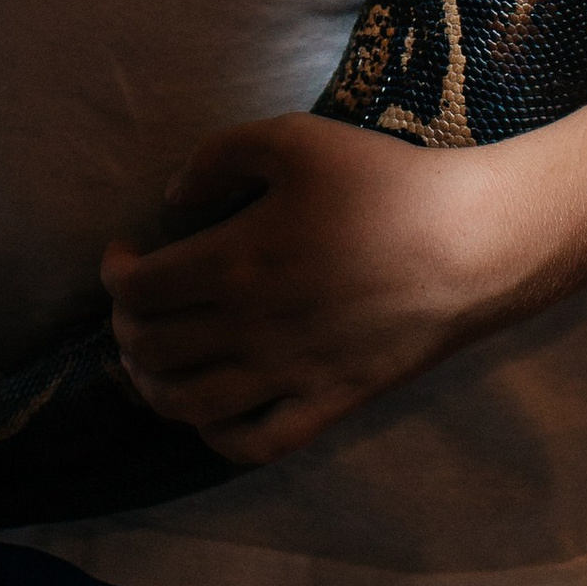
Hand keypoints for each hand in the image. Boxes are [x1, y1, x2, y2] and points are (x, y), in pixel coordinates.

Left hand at [105, 112, 501, 461]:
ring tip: (152, 361)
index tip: (125, 254)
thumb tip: (172, 200)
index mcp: (234, 265)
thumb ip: (218, 157)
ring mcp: (289, 376)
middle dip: (125, 328)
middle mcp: (250, 331)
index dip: (114, 275)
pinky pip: (253, 445)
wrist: (472, 244)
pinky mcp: (329, 404)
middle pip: (150, 352)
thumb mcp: (294, 140)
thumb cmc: (385, 185)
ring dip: (151, 387)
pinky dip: (214, 437)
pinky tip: (211, 411)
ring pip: (187, 407)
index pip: (137, 292)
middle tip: (136, 304)